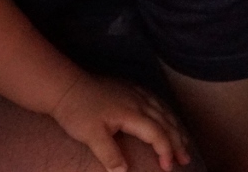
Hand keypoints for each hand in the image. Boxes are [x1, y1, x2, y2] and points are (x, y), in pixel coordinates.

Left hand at [50, 75, 192, 171]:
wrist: (63, 85)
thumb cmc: (76, 110)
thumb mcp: (91, 135)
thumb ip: (109, 155)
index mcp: (131, 113)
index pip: (157, 134)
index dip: (166, 151)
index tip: (167, 167)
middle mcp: (137, 100)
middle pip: (165, 121)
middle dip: (178, 141)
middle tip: (185, 160)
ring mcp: (132, 92)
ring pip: (162, 109)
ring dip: (174, 126)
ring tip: (182, 142)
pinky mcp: (126, 87)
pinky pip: (153, 99)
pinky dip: (164, 111)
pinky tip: (164, 116)